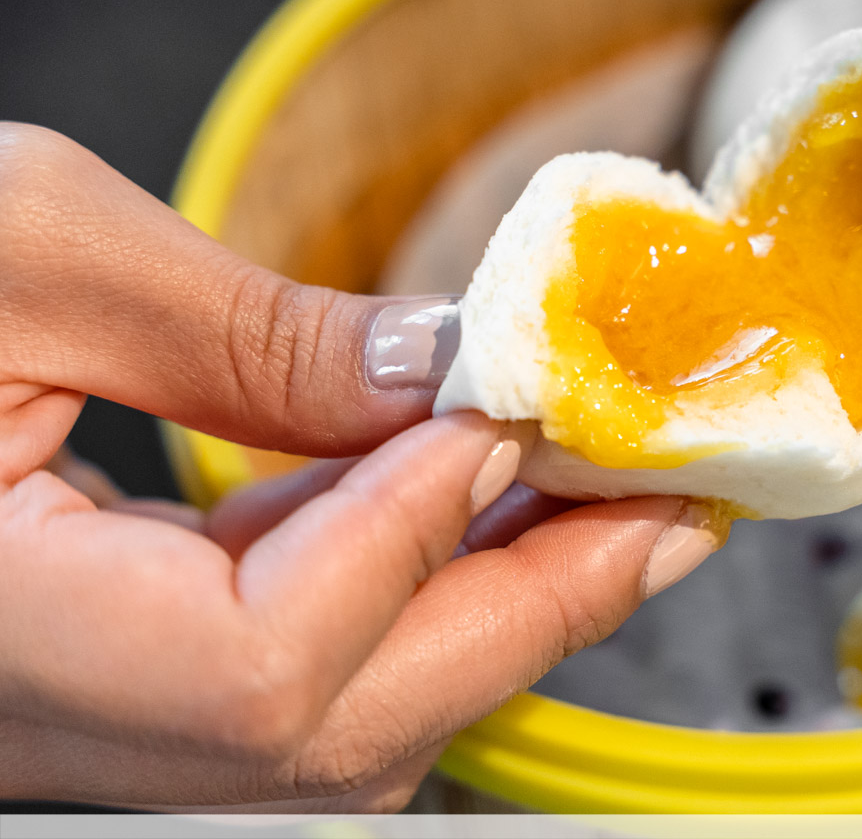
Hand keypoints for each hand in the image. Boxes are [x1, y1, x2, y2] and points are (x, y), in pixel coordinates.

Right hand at [0, 124, 721, 810]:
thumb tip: (441, 372)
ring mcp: (77, 717)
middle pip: (340, 732)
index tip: (531, 409)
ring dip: (490, 602)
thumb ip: (242, 329)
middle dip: (535, 608)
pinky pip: (296, 671)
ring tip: (610, 501)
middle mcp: (42, 720)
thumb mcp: (15, 251)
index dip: (422, 532)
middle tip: (674, 508)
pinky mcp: (106, 675)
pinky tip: (477, 502)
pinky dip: (408, 586)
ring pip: (338, 721)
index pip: (266, 663)